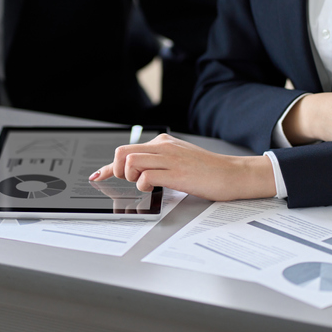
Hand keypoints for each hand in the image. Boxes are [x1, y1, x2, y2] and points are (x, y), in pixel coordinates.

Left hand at [89, 134, 276, 201]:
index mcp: (163, 142)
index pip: (127, 150)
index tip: (98, 175)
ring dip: (131, 177)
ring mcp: (170, 159)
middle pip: (123, 152)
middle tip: (129, 182)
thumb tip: (137, 171)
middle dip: (118, 170)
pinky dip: (144, 185)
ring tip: (144, 185)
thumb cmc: (208, 171)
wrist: (233, 174)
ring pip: (131, 162)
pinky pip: (147, 176)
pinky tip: (154, 189)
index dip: (109, 166)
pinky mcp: (177, 174)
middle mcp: (164, 147)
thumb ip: (158, 162)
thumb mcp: (179, 160)